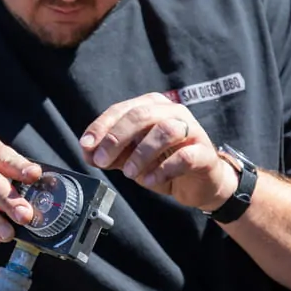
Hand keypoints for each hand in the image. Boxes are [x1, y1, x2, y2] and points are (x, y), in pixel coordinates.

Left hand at [80, 93, 237, 211]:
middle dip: (116, 138)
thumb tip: (87, 152)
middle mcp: (172, 112)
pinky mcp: (204, 152)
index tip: (86, 145)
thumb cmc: (163, 164)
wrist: (199, 184)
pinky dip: (163, 169)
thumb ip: (110, 154)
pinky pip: (184, 156)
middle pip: (141, 116)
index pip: (122, 110)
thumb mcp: (131, 159)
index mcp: (152, 107)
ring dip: (141, 153)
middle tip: (102, 160)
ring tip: (128, 173)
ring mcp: (192, 130)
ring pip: (164, 131)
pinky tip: (150, 181)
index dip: (101, 126)